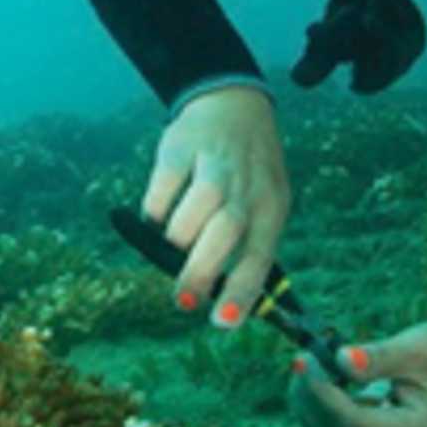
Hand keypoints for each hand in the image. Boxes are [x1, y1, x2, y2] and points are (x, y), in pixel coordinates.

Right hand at [143, 86, 290, 327]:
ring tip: (170, 249)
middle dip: (202, 271)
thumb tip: (218, 302)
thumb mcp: (263, 206)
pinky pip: (164, 187)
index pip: (260, 255)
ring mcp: (214, 163)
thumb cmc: (249, 174)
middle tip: (184, 300)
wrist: (235, 104)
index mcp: (271, 207)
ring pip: (197, 208)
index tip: (222, 322)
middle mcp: (246, 185)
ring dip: (179, 240)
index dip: (242, 291)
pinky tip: (156, 219)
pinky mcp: (181, 148)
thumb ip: (245, 249)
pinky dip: (155, 212)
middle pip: (227, 231)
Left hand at [288, 314, 426, 426]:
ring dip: (308, 401)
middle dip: (310, 396)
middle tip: (303, 355)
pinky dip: (317, 403)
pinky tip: (318, 373)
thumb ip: (378, 358)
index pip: (351, 422)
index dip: (321, 392)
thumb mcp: (414, 348)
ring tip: (310, 360)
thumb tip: (340, 359)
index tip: (303, 360)